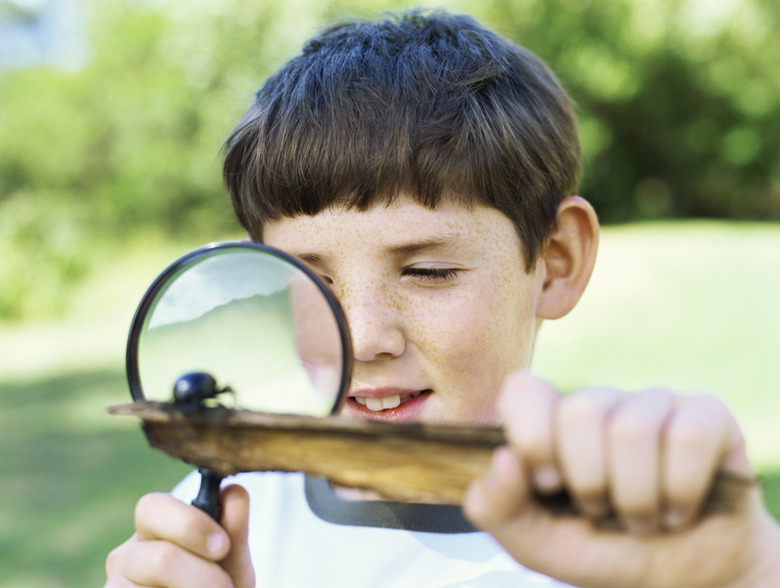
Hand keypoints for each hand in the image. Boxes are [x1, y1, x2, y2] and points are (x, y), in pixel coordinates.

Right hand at [105, 484, 254, 586]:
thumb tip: (234, 491)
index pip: (152, 508)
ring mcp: (117, 585)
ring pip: (158, 578)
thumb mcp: (231, 558)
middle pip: (160, 559)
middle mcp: (127, 556)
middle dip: (202, 575)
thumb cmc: (217, 581)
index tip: (223, 546)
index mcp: (153, 528)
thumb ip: (233, 528)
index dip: (190, 524)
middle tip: (225, 586)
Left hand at [464, 372, 779, 587]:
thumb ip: (498, 508)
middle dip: (591, 482)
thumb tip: (503, 458)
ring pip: (634, 430)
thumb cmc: (603, 551)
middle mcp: (601, 403)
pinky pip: (690, 436)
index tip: (549, 485)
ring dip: (637, 498)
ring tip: (642, 519)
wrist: (684, 582)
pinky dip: (682, 491)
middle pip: (580, 411)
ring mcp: (654, 404)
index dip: (533, 437)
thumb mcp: (538, 544)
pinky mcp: (708, 416)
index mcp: (551, 423)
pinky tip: (681, 509)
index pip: (525, 389)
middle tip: (603, 510)